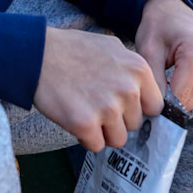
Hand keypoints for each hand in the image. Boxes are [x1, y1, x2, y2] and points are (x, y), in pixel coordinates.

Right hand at [33, 26, 163, 153]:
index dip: (138, 109)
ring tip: (85, 111)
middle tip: (96, 104)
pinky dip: (86, 138)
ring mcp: (107, 108)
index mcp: (138, 70)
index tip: (122, 106)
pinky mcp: (85, 123)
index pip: (155, 106)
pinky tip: (75, 119)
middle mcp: (128, 89)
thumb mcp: (112, 48)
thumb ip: (132, 70)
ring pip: (118, 139)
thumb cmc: (72, 49)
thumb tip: (145, 93)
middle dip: (117, 120)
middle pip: (135, 124)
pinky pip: (96, 145)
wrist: (37, 54)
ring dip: (102, 131)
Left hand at [135, 0, 192, 112]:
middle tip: (153, 86)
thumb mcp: (148, 50)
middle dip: (169, 100)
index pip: (180, 94)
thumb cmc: (158, 26)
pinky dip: (186, 90)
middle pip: (189, 100)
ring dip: (178, 95)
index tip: (146, 100)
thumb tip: (157, 111)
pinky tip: (177, 75)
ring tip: (165, 77)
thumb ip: (154, 81)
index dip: (161, 102)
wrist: (174, 10)